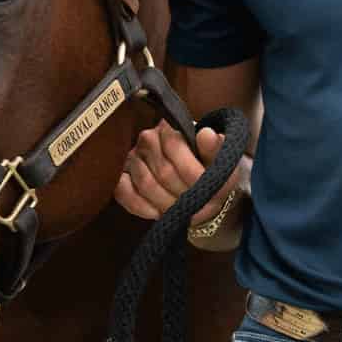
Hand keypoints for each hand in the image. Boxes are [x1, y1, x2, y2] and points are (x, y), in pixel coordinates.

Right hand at [115, 123, 235, 223]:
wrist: (197, 188)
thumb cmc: (209, 171)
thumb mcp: (220, 160)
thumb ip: (215, 148)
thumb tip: (206, 135)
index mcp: (170, 128)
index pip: (175, 146)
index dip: (193, 172)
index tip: (208, 187)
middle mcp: (147, 139)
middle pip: (162, 171)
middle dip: (184, 193)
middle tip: (199, 205)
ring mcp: (131, 159)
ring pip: (146, 184)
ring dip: (167, 203)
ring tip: (184, 210)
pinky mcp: (121, 179)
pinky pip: (124, 193)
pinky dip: (142, 207)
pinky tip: (158, 213)